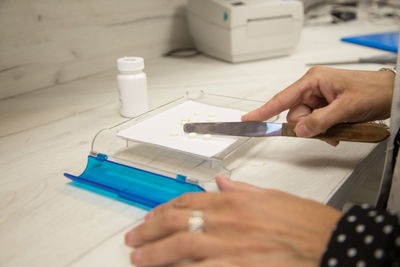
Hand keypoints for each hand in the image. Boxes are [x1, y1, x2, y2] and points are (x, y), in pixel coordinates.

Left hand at [125, 175, 341, 265]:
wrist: (335, 244)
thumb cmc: (309, 223)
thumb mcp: (274, 196)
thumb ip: (243, 188)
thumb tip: (223, 180)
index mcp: (237, 200)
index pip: (189, 200)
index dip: (165, 209)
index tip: (152, 216)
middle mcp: (229, 219)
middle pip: (178, 220)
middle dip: (150, 229)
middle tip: (134, 238)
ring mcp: (232, 245)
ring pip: (181, 245)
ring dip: (156, 253)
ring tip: (139, 257)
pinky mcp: (240, 266)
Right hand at [242, 67, 393, 138]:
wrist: (391, 94)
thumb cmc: (373, 90)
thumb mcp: (346, 108)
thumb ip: (321, 121)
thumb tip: (301, 131)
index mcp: (313, 80)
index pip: (282, 98)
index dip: (263, 110)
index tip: (248, 119)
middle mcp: (313, 88)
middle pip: (294, 115)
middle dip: (308, 126)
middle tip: (328, 127)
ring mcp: (319, 98)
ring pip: (305, 122)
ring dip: (319, 130)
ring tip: (339, 127)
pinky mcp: (325, 106)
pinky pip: (315, 123)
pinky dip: (324, 130)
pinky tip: (338, 129)